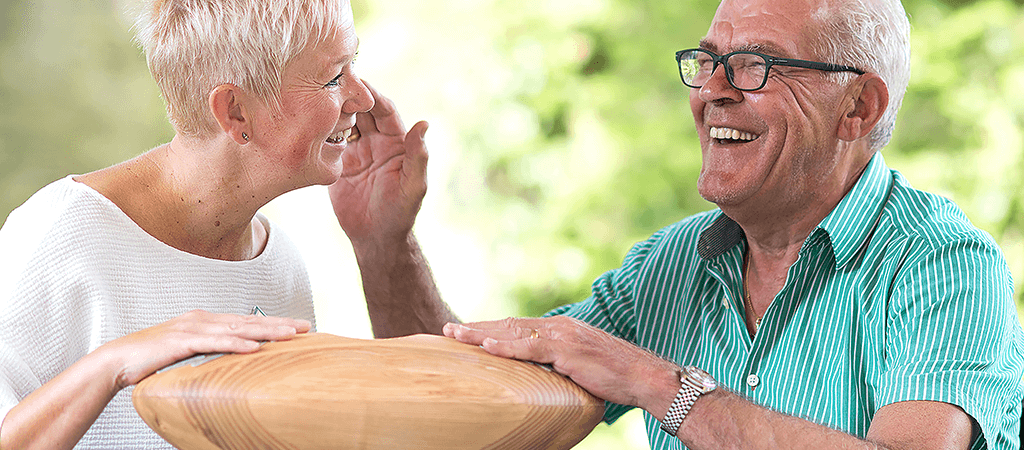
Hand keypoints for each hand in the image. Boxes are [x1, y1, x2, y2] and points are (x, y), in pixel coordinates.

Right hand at [98, 310, 310, 388]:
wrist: (117, 361)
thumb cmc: (153, 360)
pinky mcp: (180, 342)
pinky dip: (235, 345)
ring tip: (290, 336)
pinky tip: (254, 348)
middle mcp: (203, 320)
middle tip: (306, 327)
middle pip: (249, 321)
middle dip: (279, 324)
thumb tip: (236, 360)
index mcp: (206, 321)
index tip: (299, 327)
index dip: (274, 323)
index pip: (247, 321)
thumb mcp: (189, 353)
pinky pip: (213, 343)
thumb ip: (211, 352)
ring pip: (237, 329)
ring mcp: (192, 329)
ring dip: (266, 332)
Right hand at [329, 81, 427, 246]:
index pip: (384, 110)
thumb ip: (418, 156)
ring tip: (314, 96)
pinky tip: (305, 120)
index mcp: (396, 142)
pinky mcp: (337, 164)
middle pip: (361, 110)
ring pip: (343, 122)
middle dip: (348, 95)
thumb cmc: (401, 213)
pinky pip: (327, 141)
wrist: (376, 238)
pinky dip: (318, 130)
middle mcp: (376, 142)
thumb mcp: (413, 186)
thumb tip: (424, 124)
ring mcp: (355, 151)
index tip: (358, 82)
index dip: (372, 95)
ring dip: (331, 110)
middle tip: (330, 82)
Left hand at [443, 316, 678, 409]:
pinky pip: (530, 348)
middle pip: (508, 325)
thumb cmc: (616, 376)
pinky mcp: (567, 351)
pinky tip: (487, 346)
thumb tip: (541, 379)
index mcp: (560, 329)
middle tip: (448, 331)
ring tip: (455, 335)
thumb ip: (559, 366)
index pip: (517, 327)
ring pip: (512, 332)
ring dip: (480, 333)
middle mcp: (558, 327)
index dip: (491, 329)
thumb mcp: (581, 367)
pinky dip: (507, 346)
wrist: (643, 375)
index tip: (467, 333)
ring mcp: (561, 336)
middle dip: (476, 328)